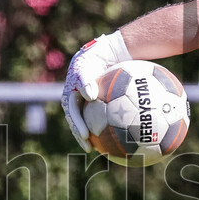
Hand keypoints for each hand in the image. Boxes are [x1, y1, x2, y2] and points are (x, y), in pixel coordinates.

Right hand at [60, 31, 131, 151]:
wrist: (109, 52)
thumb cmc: (97, 57)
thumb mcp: (87, 65)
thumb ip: (85, 80)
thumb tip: (89, 97)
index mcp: (72, 95)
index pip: (73, 114)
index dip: (77, 126)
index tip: (85, 136)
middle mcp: (80, 100)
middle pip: (80, 122)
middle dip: (83, 136)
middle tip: (90, 148)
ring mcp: (91, 102)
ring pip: (94, 121)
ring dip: (97, 134)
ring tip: (106, 146)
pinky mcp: (103, 103)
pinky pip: (109, 116)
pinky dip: (114, 125)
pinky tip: (126, 134)